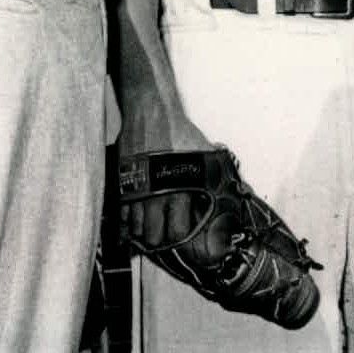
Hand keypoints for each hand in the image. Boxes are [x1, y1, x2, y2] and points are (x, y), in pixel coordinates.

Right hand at [118, 110, 215, 251]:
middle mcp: (157, 195)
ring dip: (143, 232)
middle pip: (155, 236)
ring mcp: (138, 192)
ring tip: (150, 231)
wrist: (151, 113)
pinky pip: (121, 214)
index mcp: (181, 190)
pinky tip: (130, 226)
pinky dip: (125, 223)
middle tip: (164, 237)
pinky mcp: (123, 185)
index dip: (180, 237)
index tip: (182, 235)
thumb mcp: (202, 153)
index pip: (179, 231)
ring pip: (136, 228)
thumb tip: (232, 186)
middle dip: (160, 239)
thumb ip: (213, 173)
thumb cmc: (178, 131)